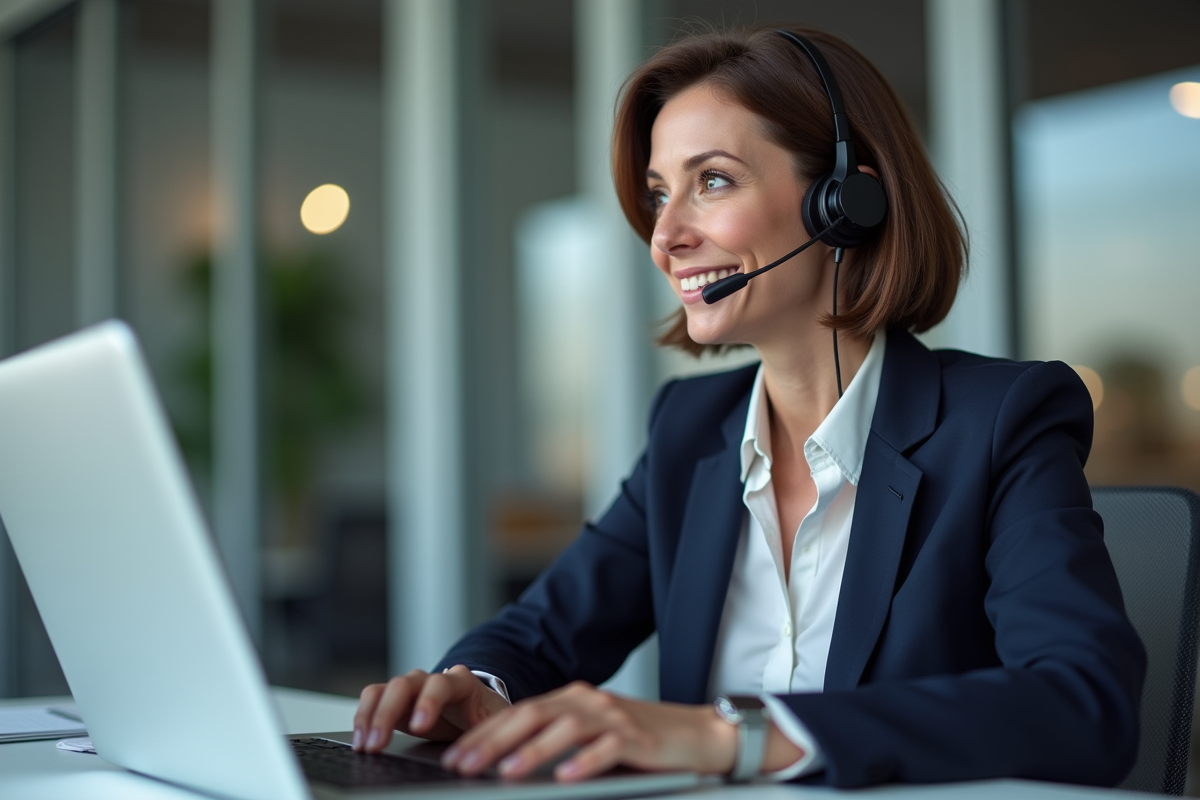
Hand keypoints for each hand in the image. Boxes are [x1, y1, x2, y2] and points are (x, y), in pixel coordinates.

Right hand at [353, 665, 510, 752]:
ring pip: (383, 690)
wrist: (478, 711)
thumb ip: (485, 735)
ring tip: (364, 746)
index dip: (429, 702)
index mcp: (461, 683)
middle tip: (378, 743)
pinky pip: (373, 700)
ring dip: (369, 717)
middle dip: (388, 713)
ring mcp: (410, 688)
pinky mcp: (395, 701)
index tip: (419, 726)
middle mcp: (431, 680)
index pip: (442, 684)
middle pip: (404, 684)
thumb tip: (479, 757)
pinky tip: (361, 742)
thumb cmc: (485, 719)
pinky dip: (363, 719)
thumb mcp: (492, 728)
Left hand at [439, 681, 739, 780]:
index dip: (484, 734)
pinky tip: (565, 776)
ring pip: (565, 729)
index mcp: (572, 699)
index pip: (518, 713)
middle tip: (463, 764)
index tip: (454, 756)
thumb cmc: (642, 740)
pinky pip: (607, 748)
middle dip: (493, 741)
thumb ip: (556, 740)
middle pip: (532, 716)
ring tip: (506, 772)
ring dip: (532, 751)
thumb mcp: (592, 735)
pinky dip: (584, 761)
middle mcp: (589, 701)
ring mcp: (614, 717)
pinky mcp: (638, 738)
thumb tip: (507, 761)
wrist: (699, 734)